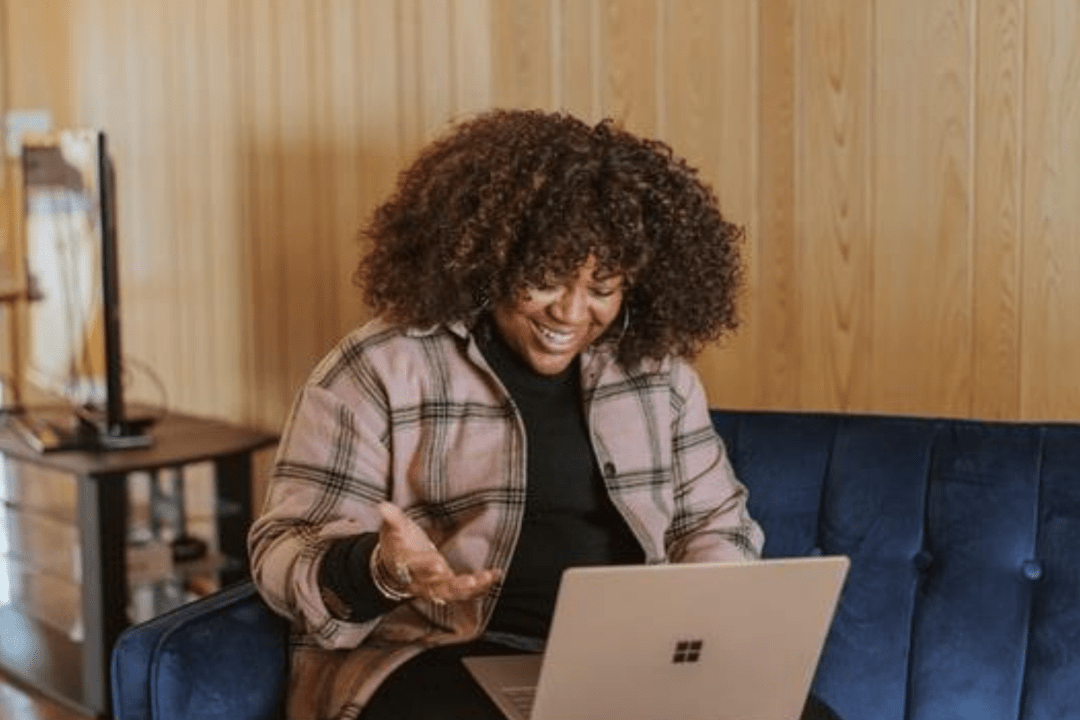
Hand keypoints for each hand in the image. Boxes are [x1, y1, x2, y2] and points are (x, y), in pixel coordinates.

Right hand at [376, 502, 500, 604]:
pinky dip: (481, 586)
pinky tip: (496, 575)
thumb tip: (382, 506)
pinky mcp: (448, 587)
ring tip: (486, 578)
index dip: (425, 566)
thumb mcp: (392, 530)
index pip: (414, 567)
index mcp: (406, 566)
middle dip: (454, 585)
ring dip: (471, 588)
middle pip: (436, 587)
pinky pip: (465, 591)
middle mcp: (421, 581)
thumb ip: (392, 519)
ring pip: (453, 593)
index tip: (438, 564)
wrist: (395, 569)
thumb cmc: (397, 545)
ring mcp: (435, 587)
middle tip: (470, 581)